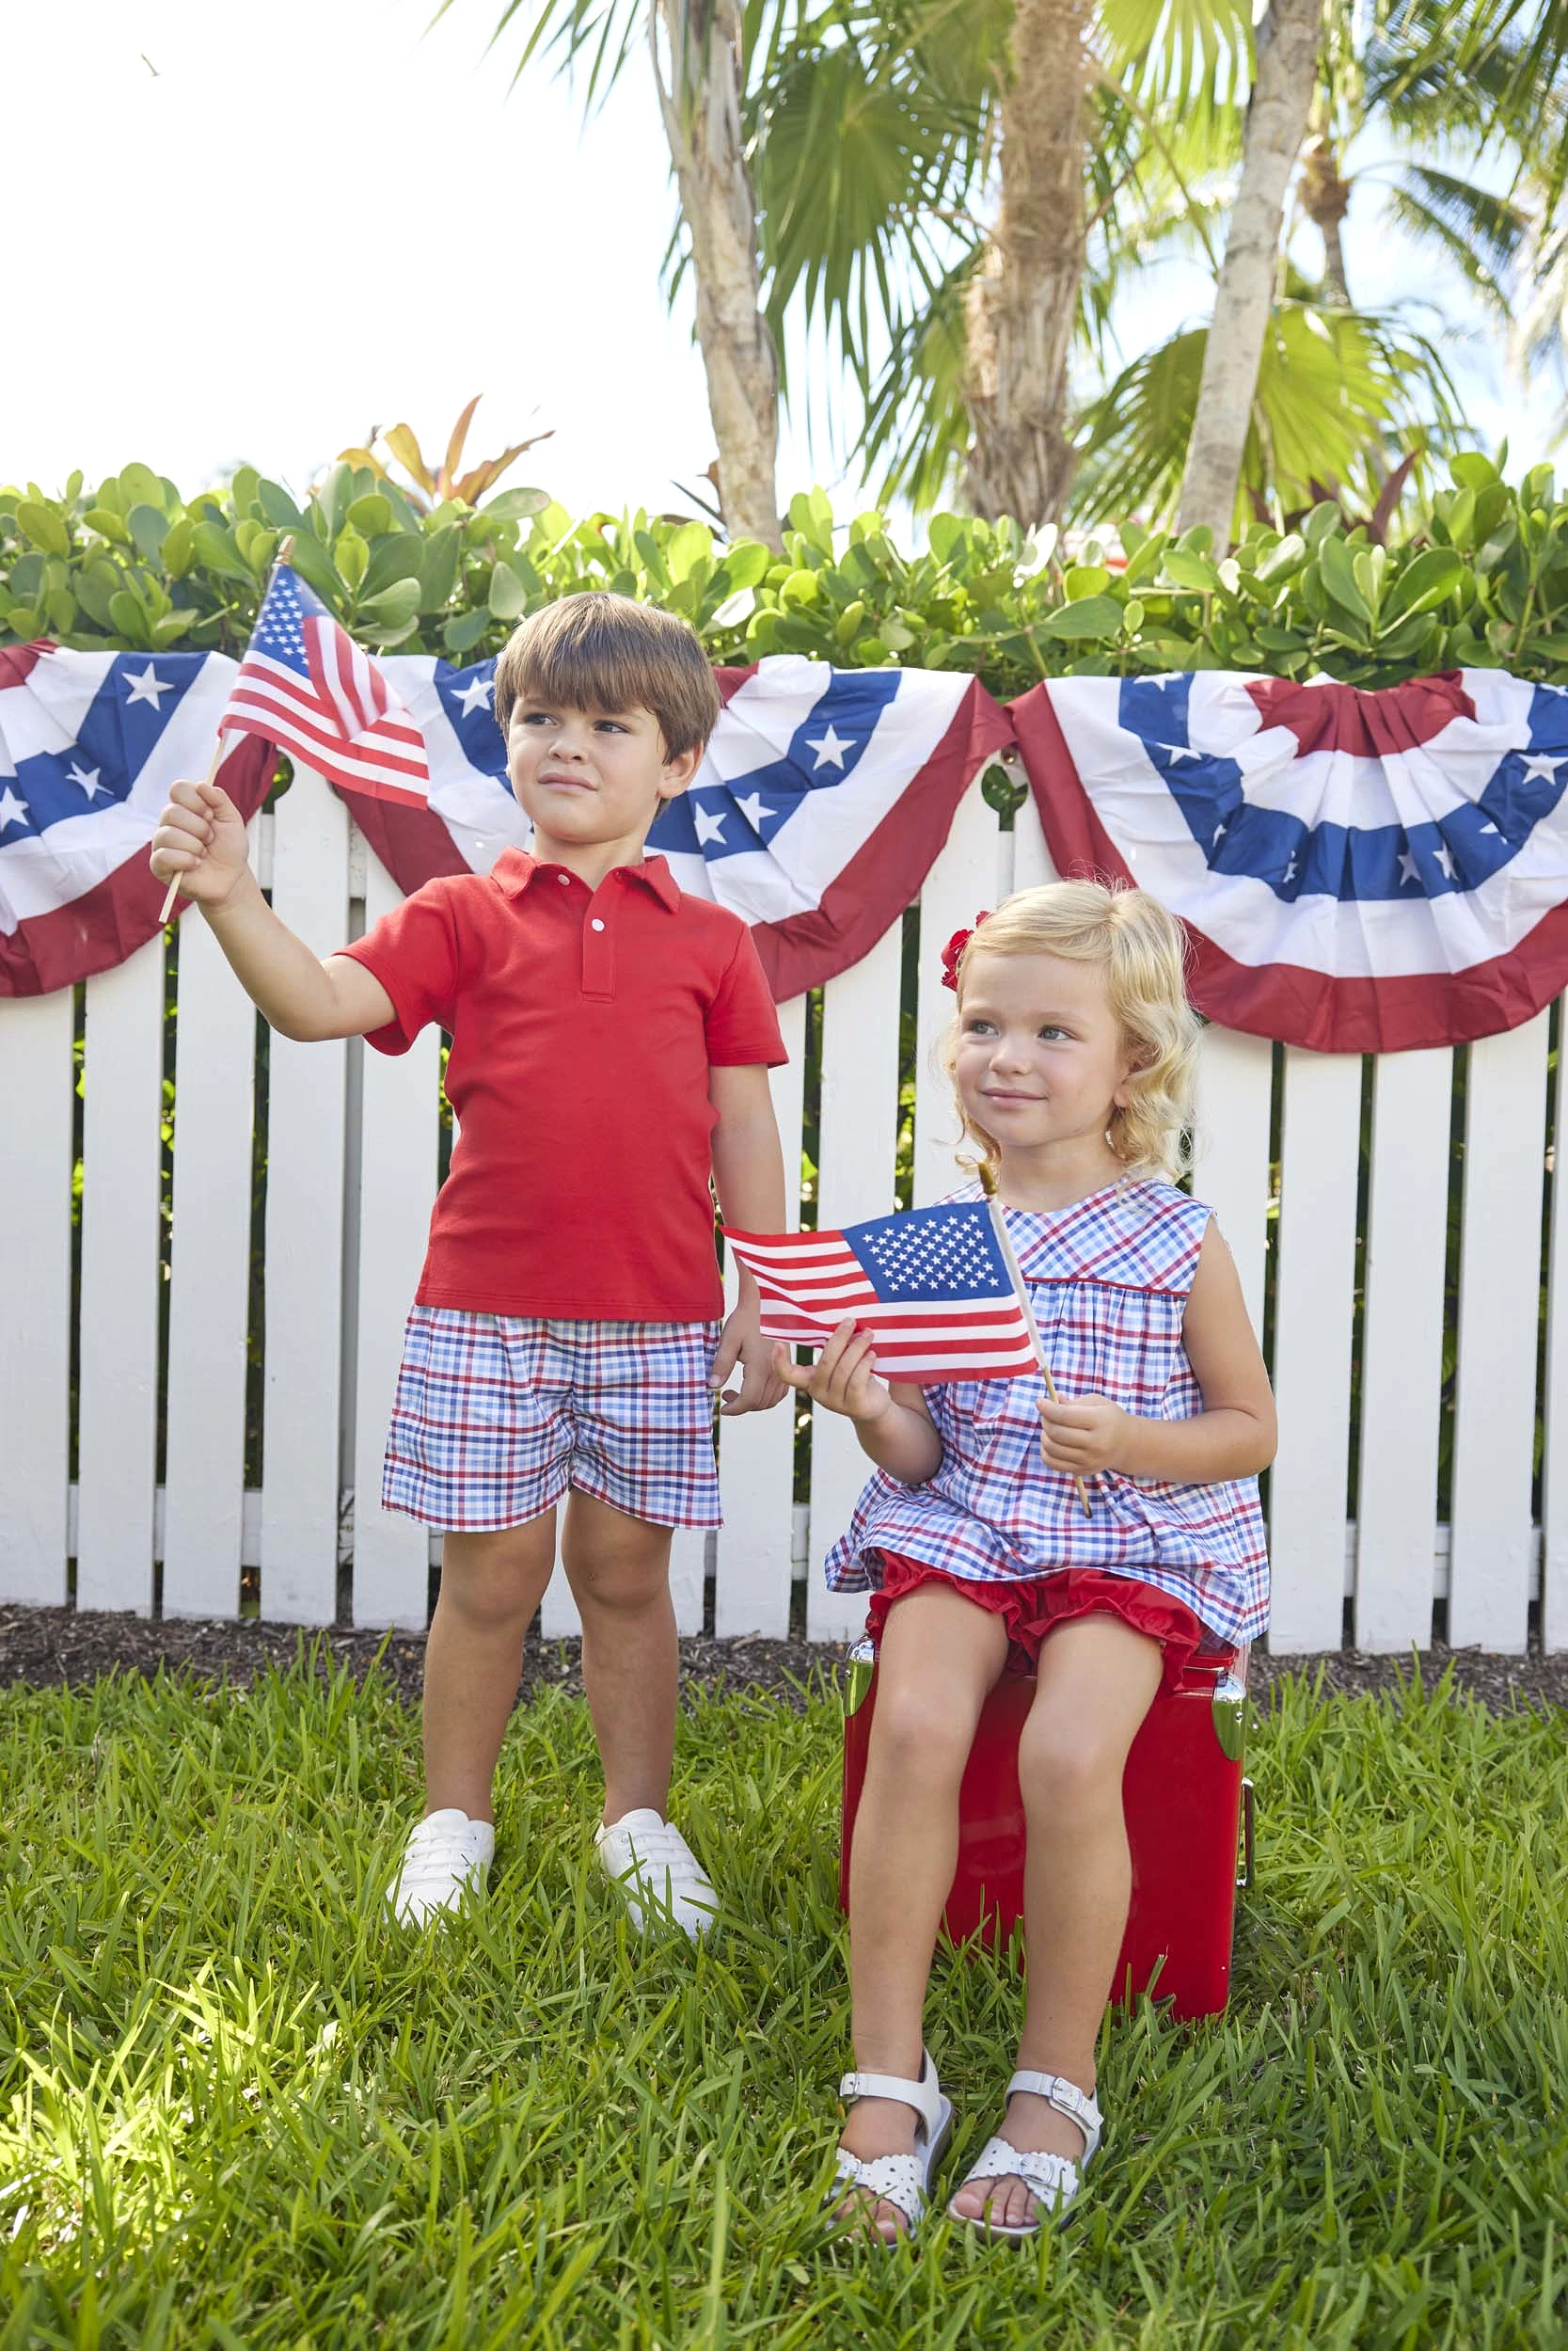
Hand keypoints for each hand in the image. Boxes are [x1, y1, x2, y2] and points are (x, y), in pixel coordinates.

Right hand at [149, 777, 254, 910]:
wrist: (232, 878)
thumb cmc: (229, 848)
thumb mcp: (232, 820)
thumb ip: (219, 799)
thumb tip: (201, 785)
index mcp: (185, 807)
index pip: (178, 789)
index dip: (197, 801)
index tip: (211, 815)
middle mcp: (169, 822)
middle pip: (172, 812)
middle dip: (200, 828)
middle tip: (210, 839)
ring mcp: (162, 843)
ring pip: (168, 834)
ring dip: (194, 846)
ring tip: (203, 854)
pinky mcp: (158, 865)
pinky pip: (163, 856)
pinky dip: (186, 860)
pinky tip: (196, 864)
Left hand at [712, 1302, 787, 1415]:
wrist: (770, 1302)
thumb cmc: (747, 1318)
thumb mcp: (729, 1339)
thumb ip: (721, 1364)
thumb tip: (713, 1386)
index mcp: (760, 1367)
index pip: (749, 1400)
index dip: (734, 1409)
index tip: (722, 1408)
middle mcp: (775, 1371)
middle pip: (760, 1403)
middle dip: (741, 1406)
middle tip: (725, 1395)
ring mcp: (783, 1368)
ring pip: (771, 1400)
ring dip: (754, 1403)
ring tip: (737, 1392)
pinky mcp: (786, 1364)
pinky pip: (780, 1391)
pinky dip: (767, 1396)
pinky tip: (753, 1385)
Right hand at [770, 1321, 890, 1425]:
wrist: (874, 1406)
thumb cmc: (856, 1377)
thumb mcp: (841, 1362)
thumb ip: (836, 1348)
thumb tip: (842, 1320)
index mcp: (810, 1380)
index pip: (787, 1375)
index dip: (779, 1362)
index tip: (778, 1344)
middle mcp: (818, 1393)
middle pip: (825, 1362)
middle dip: (839, 1338)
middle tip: (850, 1321)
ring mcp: (835, 1402)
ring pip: (843, 1370)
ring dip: (857, 1348)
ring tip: (868, 1334)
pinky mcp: (854, 1406)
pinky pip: (856, 1380)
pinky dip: (864, 1364)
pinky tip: (871, 1354)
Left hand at [1038, 1392, 1128, 1476]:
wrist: (1127, 1444)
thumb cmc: (1108, 1418)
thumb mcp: (1096, 1403)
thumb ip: (1072, 1402)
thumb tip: (1050, 1402)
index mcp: (1100, 1421)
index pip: (1064, 1415)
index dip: (1047, 1408)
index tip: (1040, 1401)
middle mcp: (1096, 1444)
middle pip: (1056, 1433)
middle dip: (1046, 1420)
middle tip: (1047, 1414)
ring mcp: (1089, 1460)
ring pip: (1052, 1449)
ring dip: (1045, 1435)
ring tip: (1051, 1428)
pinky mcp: (1083, 1471)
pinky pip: (1053, 1463)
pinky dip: (1046, 1452)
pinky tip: (1052, 1442)